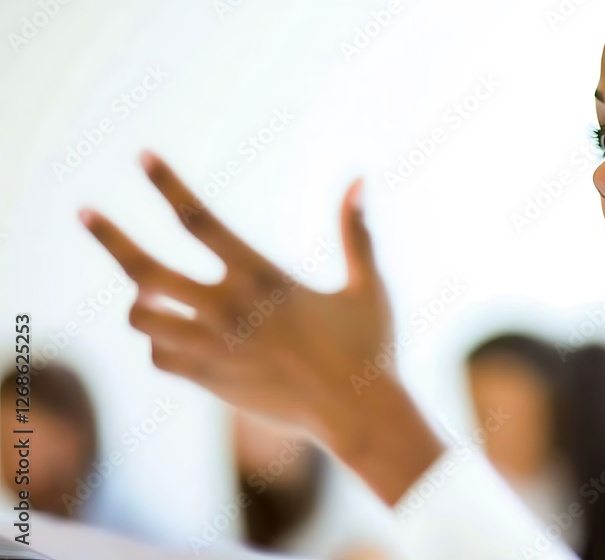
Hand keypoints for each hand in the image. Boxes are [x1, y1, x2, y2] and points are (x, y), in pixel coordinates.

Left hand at [80, 151, 442, 503]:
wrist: (357, 415)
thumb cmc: (370, 348)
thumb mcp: (367, 285)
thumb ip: (356, 232)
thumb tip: (360, 178)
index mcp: (265, 278)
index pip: (201, 221)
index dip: (169, 184)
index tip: (143, 156)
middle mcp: (230, 310)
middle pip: (146, 270)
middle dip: (110, 238)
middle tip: (84, 214)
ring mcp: (214, 349)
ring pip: (143, 317)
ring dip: (140, 299)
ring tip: (149, 292)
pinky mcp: (210, 381)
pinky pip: (160, 357)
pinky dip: (158, 342)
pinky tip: (173, 333)